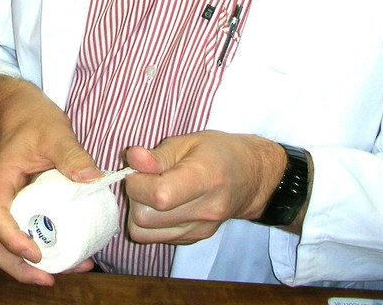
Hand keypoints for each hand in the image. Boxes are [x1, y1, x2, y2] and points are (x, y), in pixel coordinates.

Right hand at [0, 77, 101, 284]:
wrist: (19, 108)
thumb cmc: (33, 117)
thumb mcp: (55, 132)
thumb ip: (73, 154)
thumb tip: (93, 179)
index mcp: (1, 178)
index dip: (9, 238)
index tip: (34, 252)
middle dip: (16, 267)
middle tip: (48, 279)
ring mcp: (8, 202)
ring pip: (3, 244)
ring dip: (26, 266)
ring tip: (61, 274)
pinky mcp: (20, 206)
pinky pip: (22, 234)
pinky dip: (38, 251)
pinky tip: (66, 255)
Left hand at [124, 130, 289, 244]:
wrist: (249, 178)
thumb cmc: (217, 152)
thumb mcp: (187, 142)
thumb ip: (158, 155)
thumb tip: (133, 158)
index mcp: (205, 178)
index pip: (159, 196)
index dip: (137, 182)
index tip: (139, 167)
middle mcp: (205, 210)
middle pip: (145, 217)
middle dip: (134, 196)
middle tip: (145, 178)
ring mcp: (200, 229)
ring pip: (144, 232)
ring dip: (139, 210)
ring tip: (151, 191)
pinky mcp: (194, 239)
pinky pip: (154, 237)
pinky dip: (149, 222)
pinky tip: (162, 204)